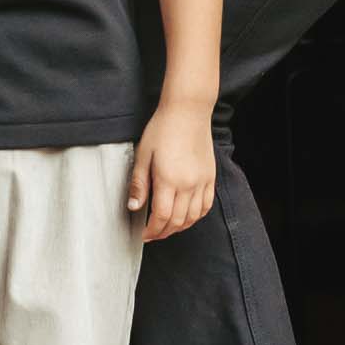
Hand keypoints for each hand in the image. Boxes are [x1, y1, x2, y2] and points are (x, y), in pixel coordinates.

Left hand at [127, 102, 215, 241]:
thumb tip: (133, 207)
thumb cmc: (162, 128)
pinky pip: (206, 205)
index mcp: (169, 179)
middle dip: (163, 232)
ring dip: (179, 227)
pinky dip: (196, 216)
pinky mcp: (210, 177)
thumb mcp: (143, 153)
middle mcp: (188, 184)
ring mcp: (202, 181)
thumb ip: (139, 183)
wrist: (187, 110)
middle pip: (177, 221)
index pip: (161, 217)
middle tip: (152, 234)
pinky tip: (187, 217)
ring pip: (192, 217)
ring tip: (167, 228)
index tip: (143, 234)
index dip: (151, 230)